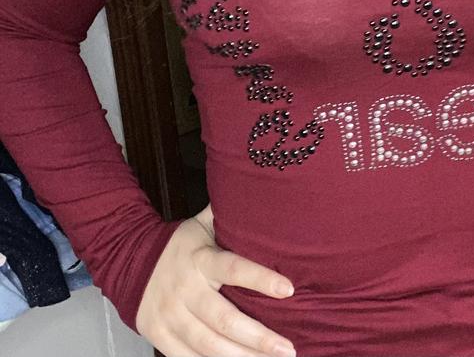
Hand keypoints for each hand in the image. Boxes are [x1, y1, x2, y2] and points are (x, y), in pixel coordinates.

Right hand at [135, 204, 296, 356]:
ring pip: (209, 345)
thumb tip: (259, 189)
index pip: (234, 268)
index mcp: (200, 259)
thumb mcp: (201, 225)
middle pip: (224, 318)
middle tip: (288, 349)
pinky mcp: (160, 337)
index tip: (289, 289)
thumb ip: (228, 215)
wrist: (128, 262)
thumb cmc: (180, 245)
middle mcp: (185, 290)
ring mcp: (170, 316)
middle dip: (259, 337)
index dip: (261, 279)